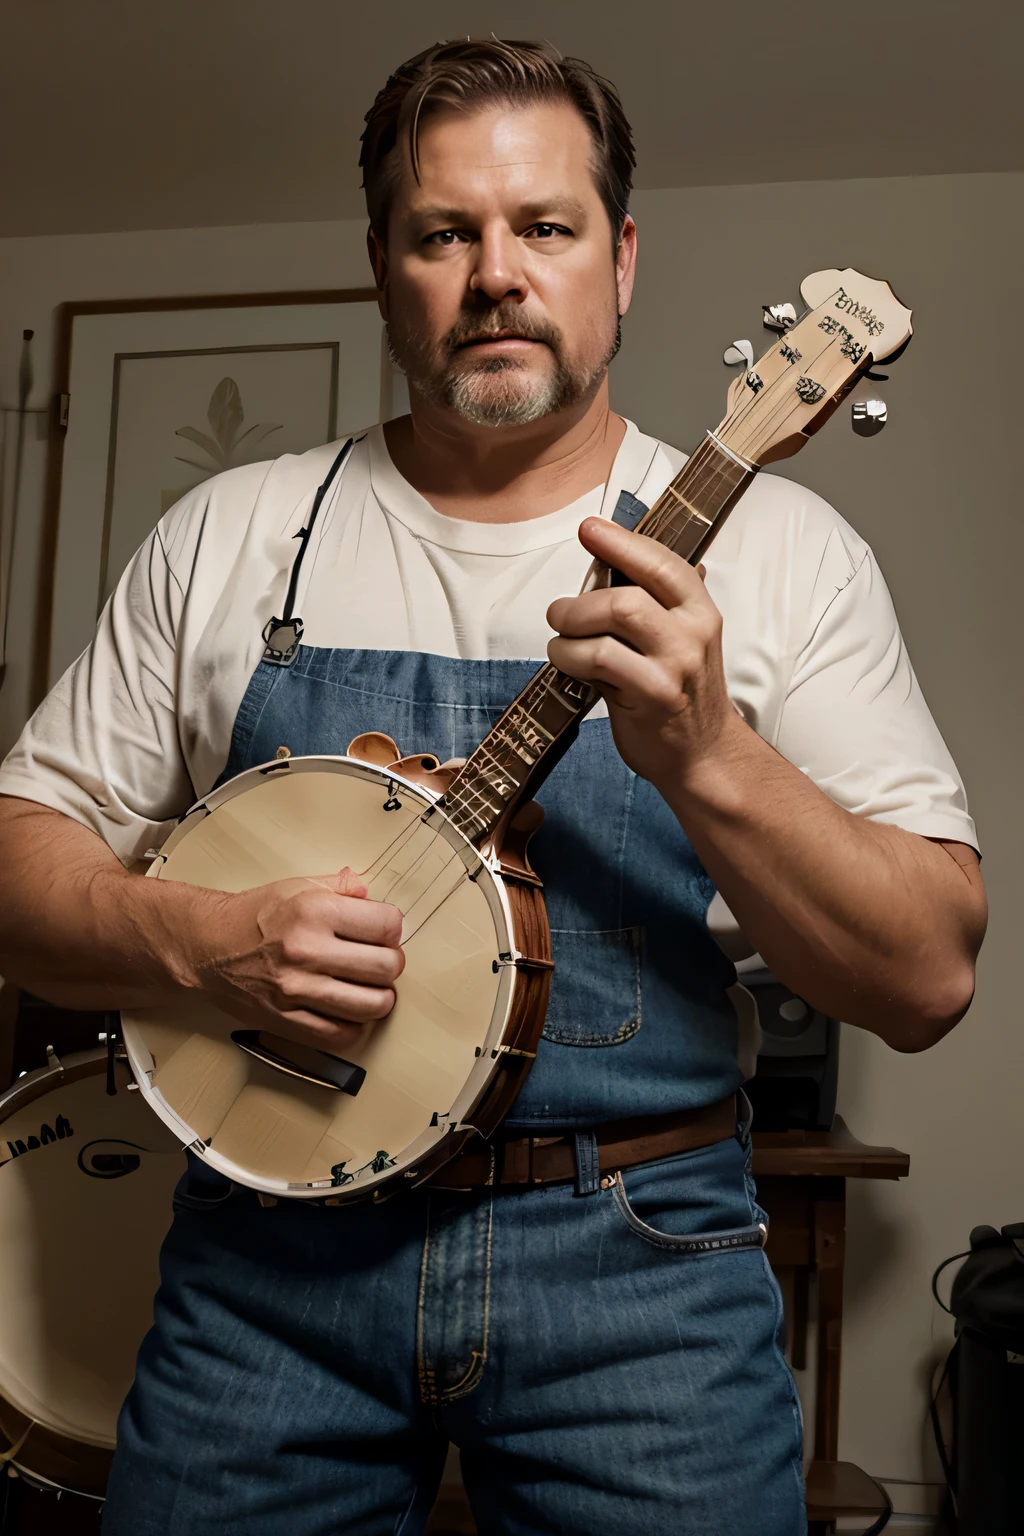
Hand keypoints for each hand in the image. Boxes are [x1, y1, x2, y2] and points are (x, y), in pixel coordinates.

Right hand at [182, 867, 404, 1055]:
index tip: (383, 932)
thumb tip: (371, 895)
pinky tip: (347, 1011)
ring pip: (372, 1006)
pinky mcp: (285, 1020)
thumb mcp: (297, 886)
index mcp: (313, 911)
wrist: (204, 945)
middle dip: (390, 964)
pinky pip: (340, 1036)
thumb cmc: (251, 917)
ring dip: (379, 998)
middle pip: (386, 967)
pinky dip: (353, 1027)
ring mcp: (295, 989)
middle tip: (379, 961)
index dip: (392, 929)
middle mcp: (306, 950)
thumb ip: (341, 887)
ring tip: (367, 988)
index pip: (387, 925)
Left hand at [546, 517, 740, 787]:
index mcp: (700, 609)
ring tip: (561, 643)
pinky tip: (568, 664)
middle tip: (559, 613)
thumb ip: (652, 605)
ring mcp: (675, 665)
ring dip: (570, 630)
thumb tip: (605, 562)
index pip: (661, 562)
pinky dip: (570, 658)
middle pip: (626, 594)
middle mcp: (693, 632)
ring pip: (611, 621)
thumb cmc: (681, 693)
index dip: (622, 541)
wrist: (704, 754)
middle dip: (580, 602)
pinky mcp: (653, 695)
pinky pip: (598, 662)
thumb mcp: (680, 639)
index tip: (589, 529)